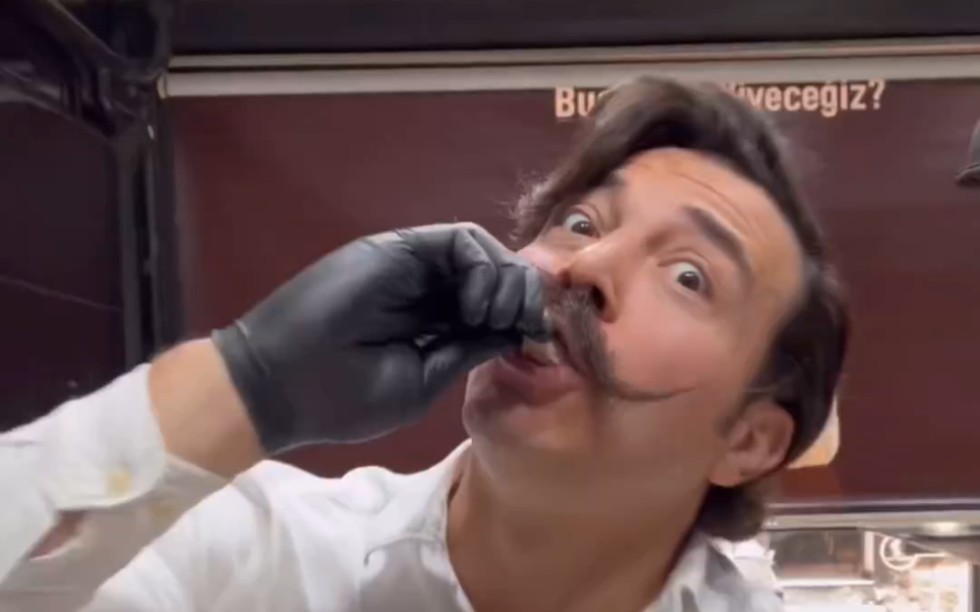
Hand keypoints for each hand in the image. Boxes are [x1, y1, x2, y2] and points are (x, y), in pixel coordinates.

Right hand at [212, 223, 547, 453]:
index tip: (540, 340)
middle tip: (523, 324)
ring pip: (484, 251)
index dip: (525, 316)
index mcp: (437, 327)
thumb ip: (468, 350)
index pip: (496, 307)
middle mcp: (431, 292)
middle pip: (498, 273)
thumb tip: (517, 331)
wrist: (281, 384)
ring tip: (490, 316)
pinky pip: (458, 239)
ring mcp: (414, 268)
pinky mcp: (399, 248)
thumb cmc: (345, 397)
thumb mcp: (424, 380)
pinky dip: (481, 265)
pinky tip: (473, 303)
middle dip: (524, 294)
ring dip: (505, 280)